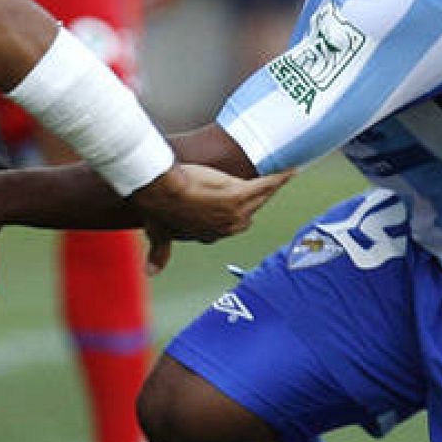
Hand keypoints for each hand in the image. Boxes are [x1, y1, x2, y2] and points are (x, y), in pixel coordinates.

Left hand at [129, 164, 290, 269]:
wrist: (162, 193)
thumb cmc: (159, 210)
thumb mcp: (159, 234)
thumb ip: (159, 253)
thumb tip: (150, 272)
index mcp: (211, 234)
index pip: (230, 226)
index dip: (232, 216)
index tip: (232, 209)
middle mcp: (228, 226)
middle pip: (250, 214)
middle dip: (254, 203)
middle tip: (261, 189)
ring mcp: (236, 212)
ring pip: (259, 198)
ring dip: (269, 189)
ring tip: (282, 177)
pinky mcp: (240, 194)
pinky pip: (265, 185)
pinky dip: (278, 179)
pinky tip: (290, 170)